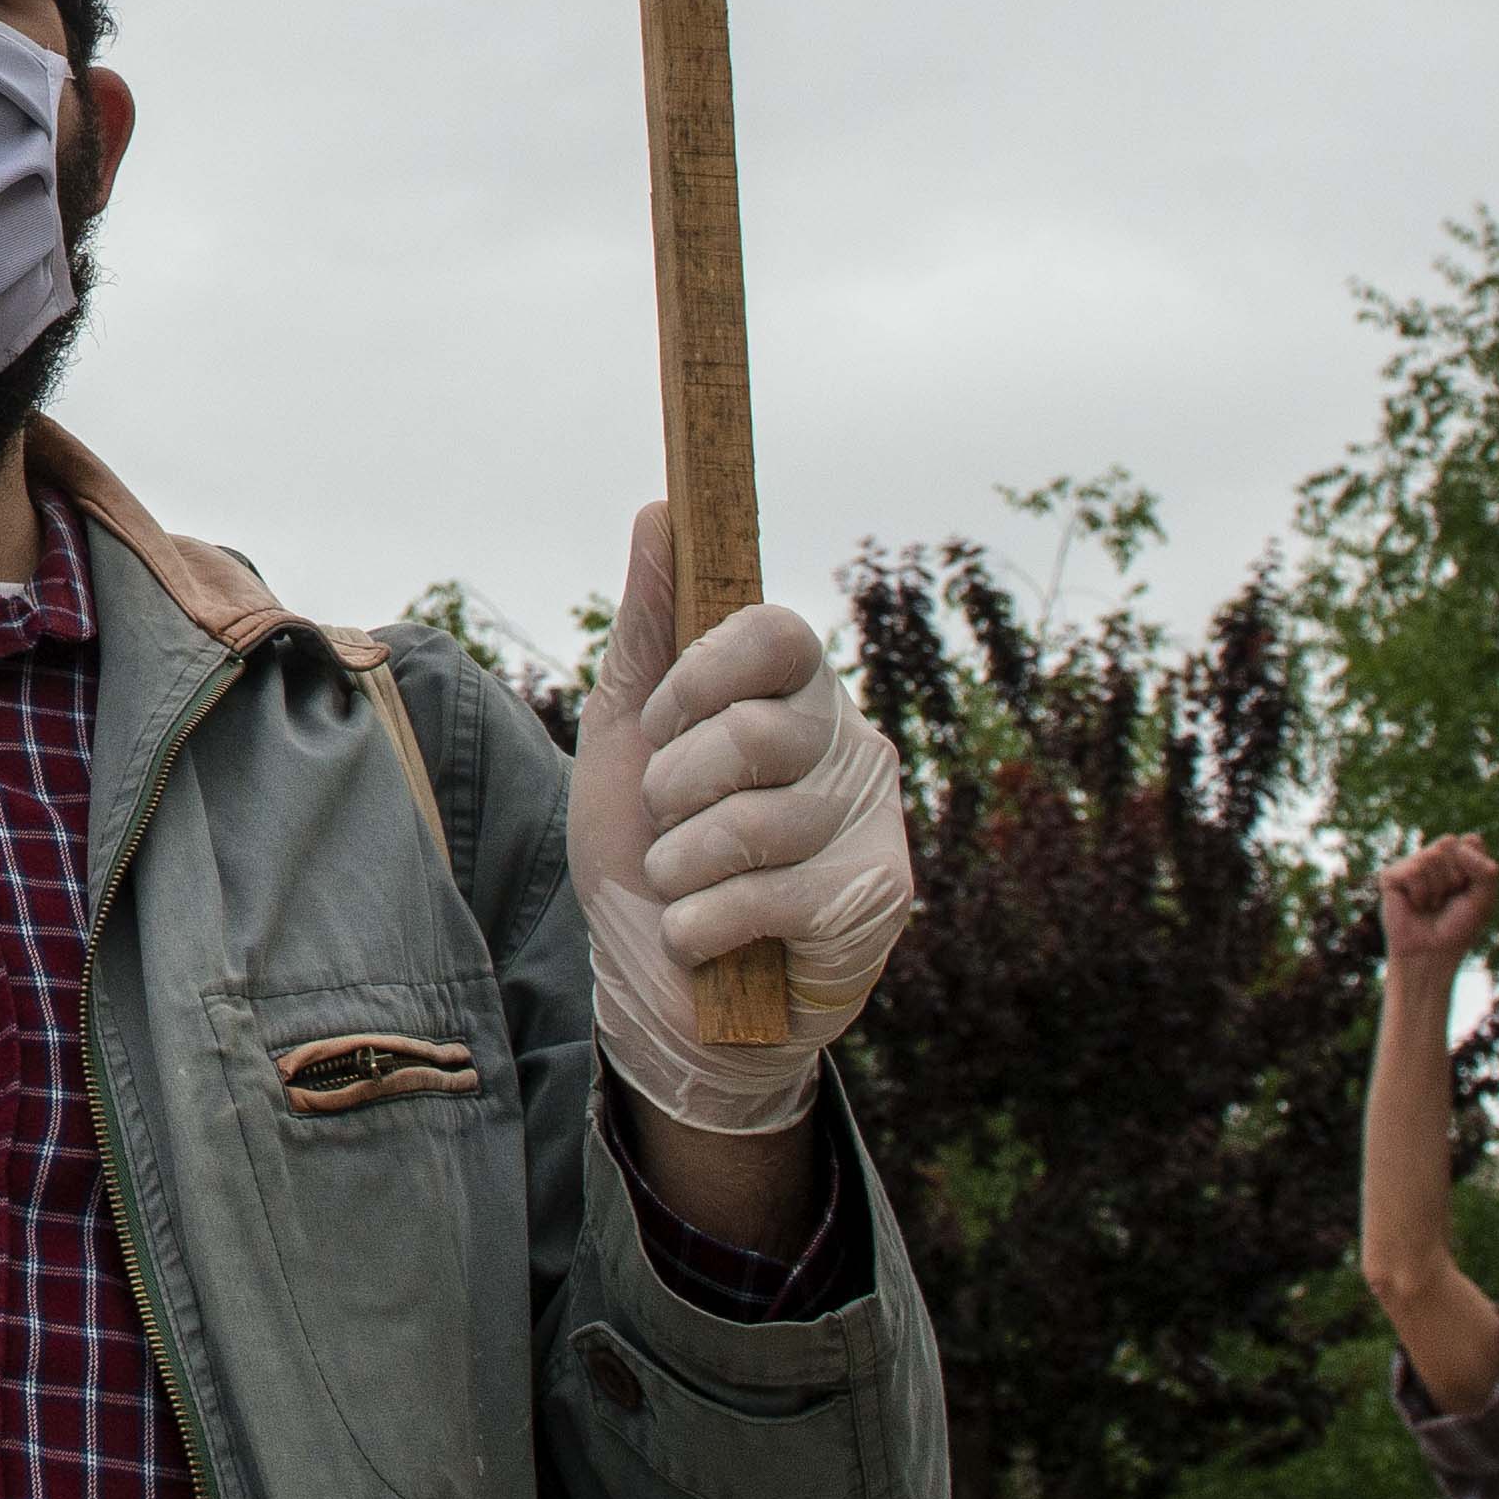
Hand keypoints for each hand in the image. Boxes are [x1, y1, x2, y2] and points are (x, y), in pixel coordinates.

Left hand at [567, 504, 912, 1137]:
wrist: (660, 992)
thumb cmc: (646, 848)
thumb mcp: (624, 732)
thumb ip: (647, 625)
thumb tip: (661, 507)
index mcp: (794, 691)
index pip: (778, 633)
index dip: (705, 674)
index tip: (661, 719)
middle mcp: (848, 744)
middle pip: (761, 732)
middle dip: (676, 786)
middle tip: (664, 817)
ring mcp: (870, 824)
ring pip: (759, 824)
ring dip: (680, 865)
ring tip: (679, 883)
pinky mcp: (874, 905)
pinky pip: (765, 898)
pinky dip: (700, 924)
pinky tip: (703, 936)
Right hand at [1378, 835, 1498, 977]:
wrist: (1431, 953)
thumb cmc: (1458, 926)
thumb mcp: (1484, 898)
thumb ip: (1484, 869)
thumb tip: (1452, 842)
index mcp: (1457, 858)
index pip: (1471, 840)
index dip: (1476, 866)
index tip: (1470, 890)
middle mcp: (1432, 857)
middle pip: (1450, 842)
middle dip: (1456, 874)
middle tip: (1449, 897)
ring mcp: (1410, 865)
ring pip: (1431, 855)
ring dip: (1438, 887)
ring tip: (1431, 904)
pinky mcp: (1391, 876)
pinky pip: (1413, 870)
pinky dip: (1420, 892)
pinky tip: (1415, 904)